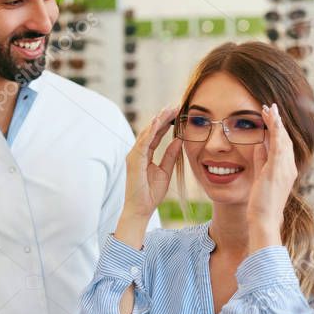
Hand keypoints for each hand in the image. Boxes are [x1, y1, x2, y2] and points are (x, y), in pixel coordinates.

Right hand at [121, 106, 181, 222]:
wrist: (141, 208)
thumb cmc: (151, 193)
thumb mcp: (165, 171)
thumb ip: (170, 155)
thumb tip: (179, 140)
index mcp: (145, 154)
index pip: (156, 134)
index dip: (165, 123)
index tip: (177, 112)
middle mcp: (137, 152)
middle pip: (150, 130)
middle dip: (162, 117)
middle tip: (174, 105)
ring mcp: (134, 155)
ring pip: (146, 133)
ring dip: (157, 120)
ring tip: (168, 109)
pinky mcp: (134, 160)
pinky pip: (142, 143)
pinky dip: (150, 132)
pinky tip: (157, 122)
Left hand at [246, 103, 297, 250]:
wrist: (264, 220)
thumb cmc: (262, 202)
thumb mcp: (260, 176)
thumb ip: (261, 160)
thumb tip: (259, 144)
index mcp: (286, 169)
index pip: (282, 144)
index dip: (277, 129)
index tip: (270, 116)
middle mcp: (289, 167)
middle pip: (284, 139)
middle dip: (277, 122)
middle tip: (269, 107)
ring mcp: (285, 169)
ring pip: (283, 140)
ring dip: (276, 123)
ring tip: (269, 109)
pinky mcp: (277, 171)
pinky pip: (279, 147)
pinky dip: (277, 133)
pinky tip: (273, 122)